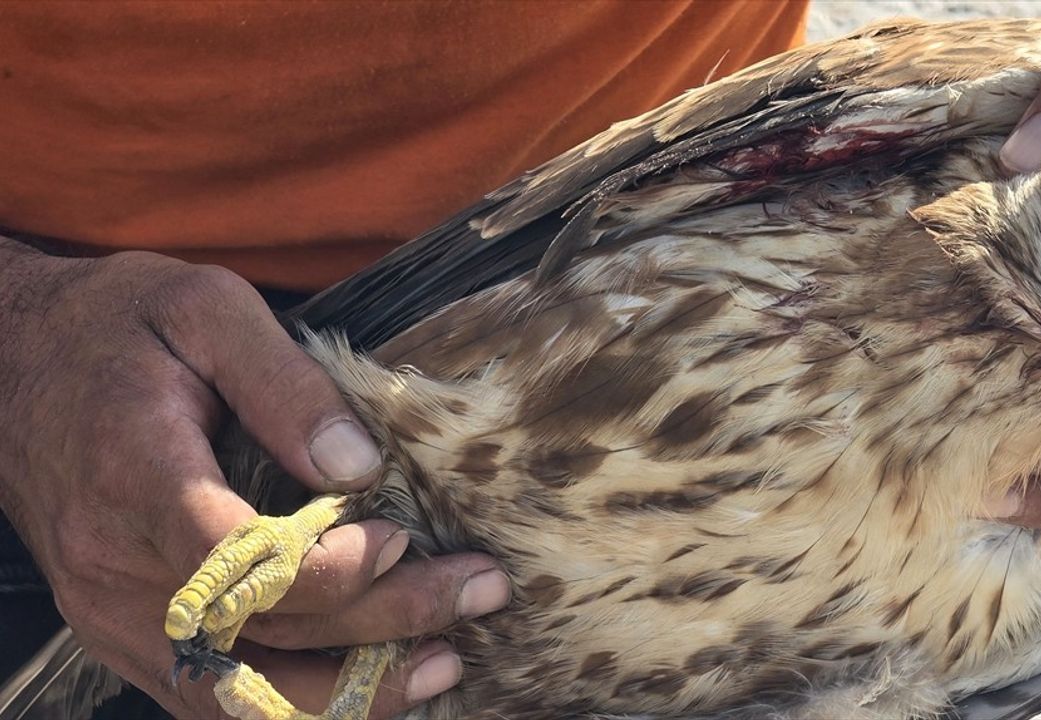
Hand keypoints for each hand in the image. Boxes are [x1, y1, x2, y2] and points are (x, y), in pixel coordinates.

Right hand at [0, 242, 509, 716]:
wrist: (13, 362)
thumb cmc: (118, 326)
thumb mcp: (204, 309)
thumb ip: (284, 383)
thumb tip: (360, 465)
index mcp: (138, 477)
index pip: (240, 560)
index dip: (333, 566)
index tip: (404, 534)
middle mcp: (117, 566)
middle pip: (261, 628)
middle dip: (385, 620)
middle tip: (479, 591)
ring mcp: (114, 613)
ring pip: (237, 692)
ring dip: (349, 693)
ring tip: (444, 666)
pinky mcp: (123, 632)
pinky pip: (210, 696)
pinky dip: (294, 703)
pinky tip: (368, 687)